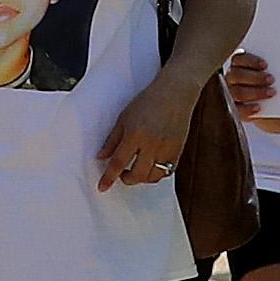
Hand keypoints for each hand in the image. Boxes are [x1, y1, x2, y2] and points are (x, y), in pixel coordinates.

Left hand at [96, 76, 195, 190]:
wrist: (174, 93)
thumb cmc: (148, 102)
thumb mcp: (124, 117)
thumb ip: (112, 139)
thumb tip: (101, 157)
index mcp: (135, 134)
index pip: (119, 162)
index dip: (109, 177)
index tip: (102, 187)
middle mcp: (151, 144)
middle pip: (137, 174)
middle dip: (127, 179)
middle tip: (122, 174)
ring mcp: (166, 149)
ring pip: (153, 176)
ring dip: (142, 178)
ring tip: (136, 169)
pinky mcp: (178, 151)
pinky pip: (167, 171)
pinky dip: (157, 173)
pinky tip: (151, 165)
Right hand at [225, 48, 278, 118]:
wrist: (276, 106)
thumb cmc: (275, 83)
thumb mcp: (277, 74)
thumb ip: (276, 66)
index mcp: (239, 64)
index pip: (238, 58)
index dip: (251, 61)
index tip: (266, 65)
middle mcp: (232, 78)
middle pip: (237, 75)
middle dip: (255, 77)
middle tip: (271, 79)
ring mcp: (231, 93)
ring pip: (237, 92)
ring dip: (254, 92)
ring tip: (271, 93)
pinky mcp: (235, 108)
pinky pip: (237, 109)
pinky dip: (247, 109)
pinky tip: (259, 108)